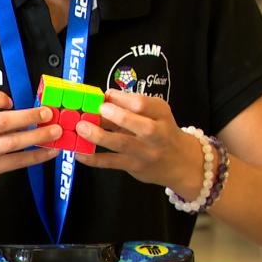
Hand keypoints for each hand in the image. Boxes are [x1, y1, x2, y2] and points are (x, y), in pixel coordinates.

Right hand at [0, 90, 60, 194]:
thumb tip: (16, 105)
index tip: (10, 100)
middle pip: (0, 122)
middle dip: (27, 117)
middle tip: (46, 113)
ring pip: (12, 143)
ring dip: (37, 137)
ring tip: (54, 132)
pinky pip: (16, 161)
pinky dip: (36, 156)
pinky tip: (49, 151)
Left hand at [74, 90, 203, 193]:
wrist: (181, 163)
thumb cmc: (163, 132)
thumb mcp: (155, 113)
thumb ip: (131, 105)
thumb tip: (104, 97)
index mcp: (161, 114)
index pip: (144, 104)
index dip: (123, 99)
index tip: (105, 95)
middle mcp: (156, 134)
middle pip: (141, 125)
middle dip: (118, 116)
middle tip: (98, 109)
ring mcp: (145, 152)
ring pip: (123, 144)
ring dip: (99, 136)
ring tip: (81, 128)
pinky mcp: (133, 166)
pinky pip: (112, 163)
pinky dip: (94, 158)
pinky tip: (80, 152)